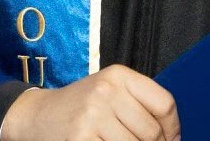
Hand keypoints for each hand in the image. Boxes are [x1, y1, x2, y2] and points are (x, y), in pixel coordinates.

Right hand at [0, 64, 179, 140]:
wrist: (37, 115)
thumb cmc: (81, 106)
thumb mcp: (109, 91)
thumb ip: (139, 104)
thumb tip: (172, 136)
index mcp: (118, 75)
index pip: (164, 103)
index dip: (172, 128)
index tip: (170, 139)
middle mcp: (106, 90)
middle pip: (152, 131)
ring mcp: (93, 115)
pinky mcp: (81, 138)